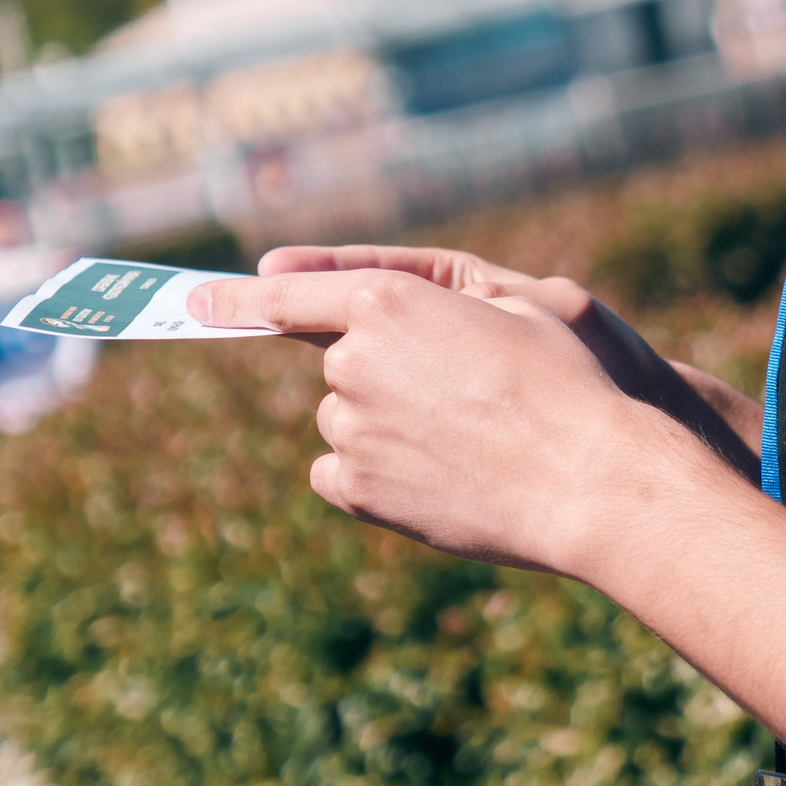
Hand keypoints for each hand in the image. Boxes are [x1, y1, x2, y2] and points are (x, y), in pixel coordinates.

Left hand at [188, 264, 703, 574]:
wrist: (591, 482)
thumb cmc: (569, 385)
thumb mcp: (516, 308)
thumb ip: (434, 305)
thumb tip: (373, 326)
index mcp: (388, 301)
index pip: (287, 294)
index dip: (237, 296)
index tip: (194, 302)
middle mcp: (355, 361)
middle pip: (339, 362)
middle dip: (383, 371)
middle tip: (461, 394)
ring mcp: (353, 430)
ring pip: (345, 419)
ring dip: (383, 423)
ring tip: (464, 442)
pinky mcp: (361, 491)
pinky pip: (338, 474)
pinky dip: (370, 474)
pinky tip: (432, 479)